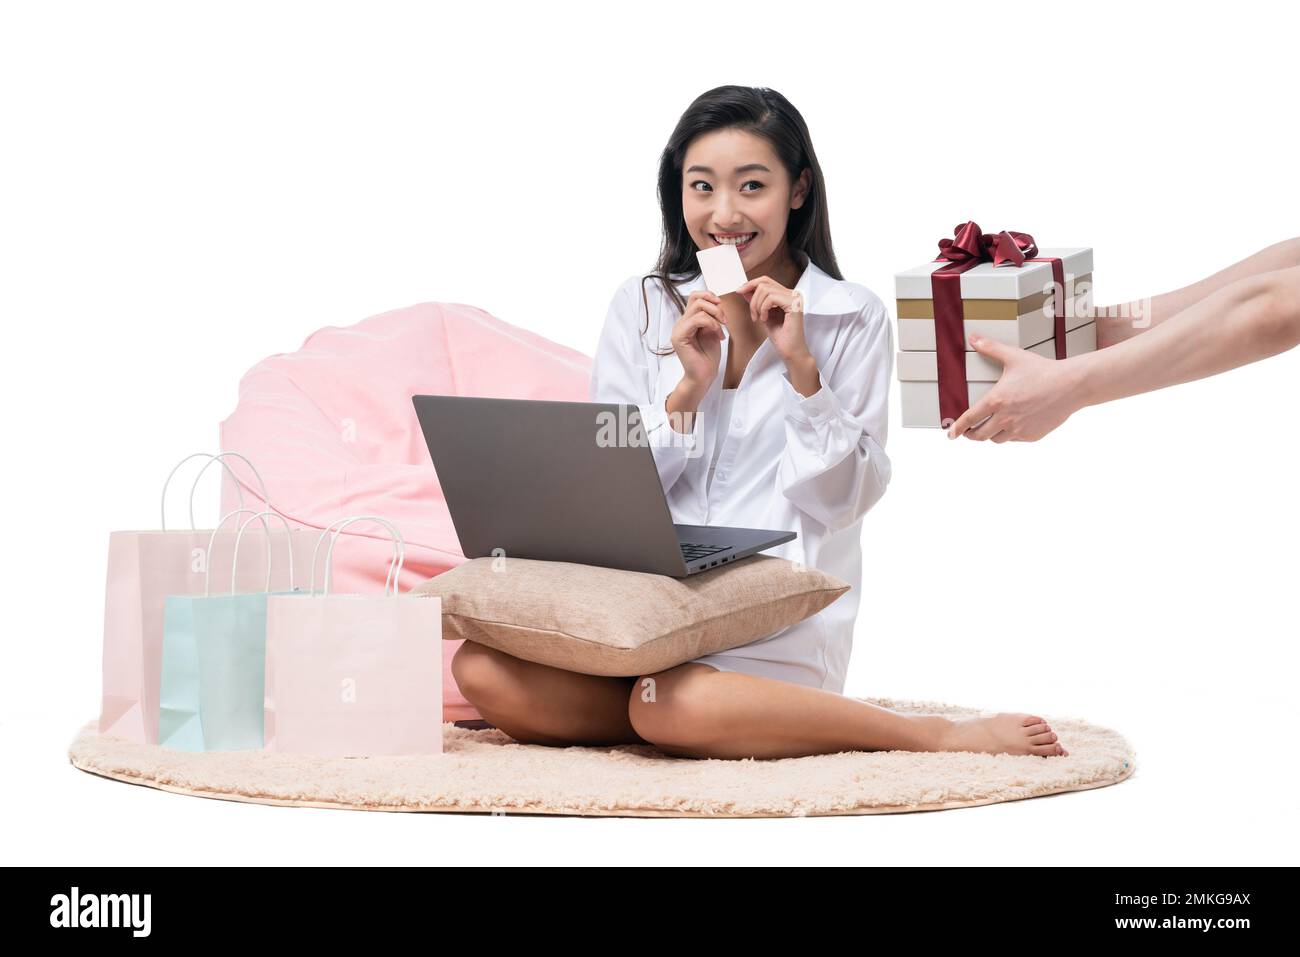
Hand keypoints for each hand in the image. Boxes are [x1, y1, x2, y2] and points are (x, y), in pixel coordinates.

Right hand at [671, 290, 725, 391]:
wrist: (703, 376)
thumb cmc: (708, 357)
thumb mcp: (713, 331)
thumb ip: (711, 317)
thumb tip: (715, 302)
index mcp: (687, 320)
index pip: (694, 297)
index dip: (709, 296)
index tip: (721, 307)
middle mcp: (680, 323)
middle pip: (696, 298)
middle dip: (715, 306)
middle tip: (725, 320)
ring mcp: (678, 329)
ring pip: (698, 307)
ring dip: (715, 315)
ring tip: (722, 328)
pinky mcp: (679, 337)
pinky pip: (696, 319)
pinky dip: (711, 324)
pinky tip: (718, 335)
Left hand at [735, 276, 807, 361]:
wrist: (790, 352)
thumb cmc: (780, 337)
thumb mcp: (763, 315)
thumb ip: (757, 301)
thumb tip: (745, 289)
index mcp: (787, 294)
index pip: (766, 280)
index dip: (751, 284)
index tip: (739, 291)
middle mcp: (793, 294)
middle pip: (764, 283)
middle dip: (752, 298)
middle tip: (753, 314)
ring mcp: (795, 298)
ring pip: (765, 290)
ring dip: (756, 305)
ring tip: (759, 318)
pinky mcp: (794, 304)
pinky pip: (771, 298)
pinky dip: (763, 308)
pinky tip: (765, 319)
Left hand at [947, 334, 1085, 441]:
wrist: (1071, 385)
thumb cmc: (1043, 370)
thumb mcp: (1014, 357)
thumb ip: (991, 348)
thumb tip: (974, 339)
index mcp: (996, 400)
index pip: (969, 419)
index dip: (957, 428)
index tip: (951, 434)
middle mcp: (1005, 418)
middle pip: (980, 435)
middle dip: (971, 434)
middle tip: (969, 432)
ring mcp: (1019, 429)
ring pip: (996, 439)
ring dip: (991, 434)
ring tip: (990, 427)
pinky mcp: (1032, 435)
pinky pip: (1015, 439)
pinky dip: (1010, 434)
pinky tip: (1012, 426)